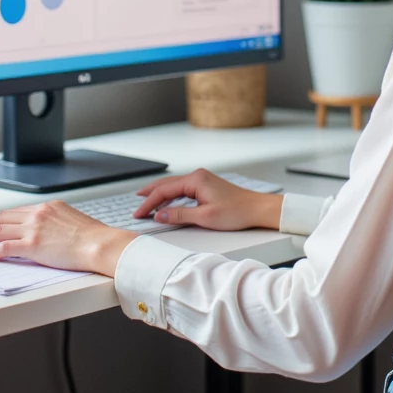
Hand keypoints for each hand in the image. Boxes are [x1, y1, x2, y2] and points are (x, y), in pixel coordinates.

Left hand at [0, 200, 133, 277]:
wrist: (102, 245)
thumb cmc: (94, 239)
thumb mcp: (72, 222)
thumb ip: (55, 224)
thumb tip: (45, 237)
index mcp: (48, 206)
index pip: (15, 212)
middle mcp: (38, 213)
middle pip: (0, 217)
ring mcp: (34, 227)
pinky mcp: (33, 244)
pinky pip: (4, 246)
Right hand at [133, 169, 282, 231]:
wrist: (256, 209)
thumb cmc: (236, 212)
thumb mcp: (205, 217)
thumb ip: (180, 215)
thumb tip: (159, 215)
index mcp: (195, 180)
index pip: (164, 191)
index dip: (149, 203)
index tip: (138, 214)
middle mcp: (197, 176)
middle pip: (166, 185)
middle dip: (149, 195)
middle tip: (136, 205)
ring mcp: (202, 179)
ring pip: (173, 186)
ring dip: (159, 194)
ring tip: (145, 202)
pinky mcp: (206, 185)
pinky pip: (182, 189)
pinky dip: (171, 195)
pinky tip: (166, 202)